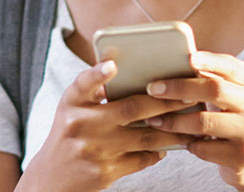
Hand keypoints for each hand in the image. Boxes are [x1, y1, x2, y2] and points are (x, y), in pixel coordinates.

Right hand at [17, 60, 197, 190]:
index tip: (113, 66)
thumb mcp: (72, 109)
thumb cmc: (69, 135)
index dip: (98, 74)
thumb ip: (93, 91)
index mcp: (72, 104)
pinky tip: (167, 146)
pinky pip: (141, 159)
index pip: (83, 84)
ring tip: (190, 124)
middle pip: (130, 110)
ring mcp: (95, 150)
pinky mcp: (105, 171)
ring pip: (145, 138)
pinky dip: (157, 152)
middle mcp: (81, 125)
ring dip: (172, 131)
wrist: (53, 178)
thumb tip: (125, 70)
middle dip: (165, 102)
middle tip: (188, 96)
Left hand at [142, 52, 243, 191]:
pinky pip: (203, 148)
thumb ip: (211, 79)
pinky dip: (186, 143)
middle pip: (214, 89)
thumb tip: (170, 64)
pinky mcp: (242, 156)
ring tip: (154, 120)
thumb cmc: (233, 120)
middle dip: (179, 88)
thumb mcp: (231, 96)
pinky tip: (178, 141)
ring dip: (173, 121)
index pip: (230, 66)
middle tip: (153, 89)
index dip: (209, 60)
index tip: (188, 58)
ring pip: (203, 122)